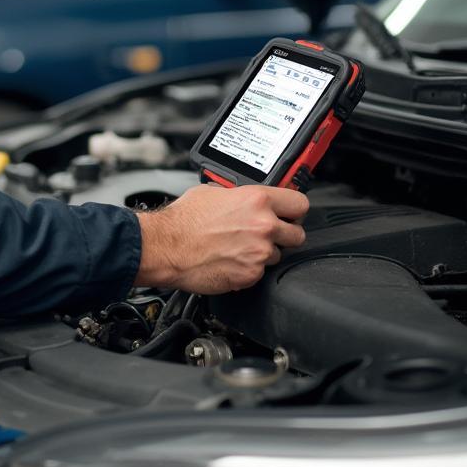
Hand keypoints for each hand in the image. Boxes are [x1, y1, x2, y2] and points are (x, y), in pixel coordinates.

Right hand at [134, 184, 308, 293]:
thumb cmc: (183, 220)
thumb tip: (244, 197)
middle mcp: (263, 225)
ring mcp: (259, 252)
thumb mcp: (212, 192)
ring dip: (264, 252)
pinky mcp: (251, 274)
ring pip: (278, 254)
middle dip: (285, 234)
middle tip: (268, 234)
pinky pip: (261, 271)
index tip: (289, 213)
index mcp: (256, 200)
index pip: (300, 203)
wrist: (167, 247)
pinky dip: (249, 267)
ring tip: (240, 247)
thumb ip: (238, 195)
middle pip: (298, 234)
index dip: (294, 209)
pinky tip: (232, 259)